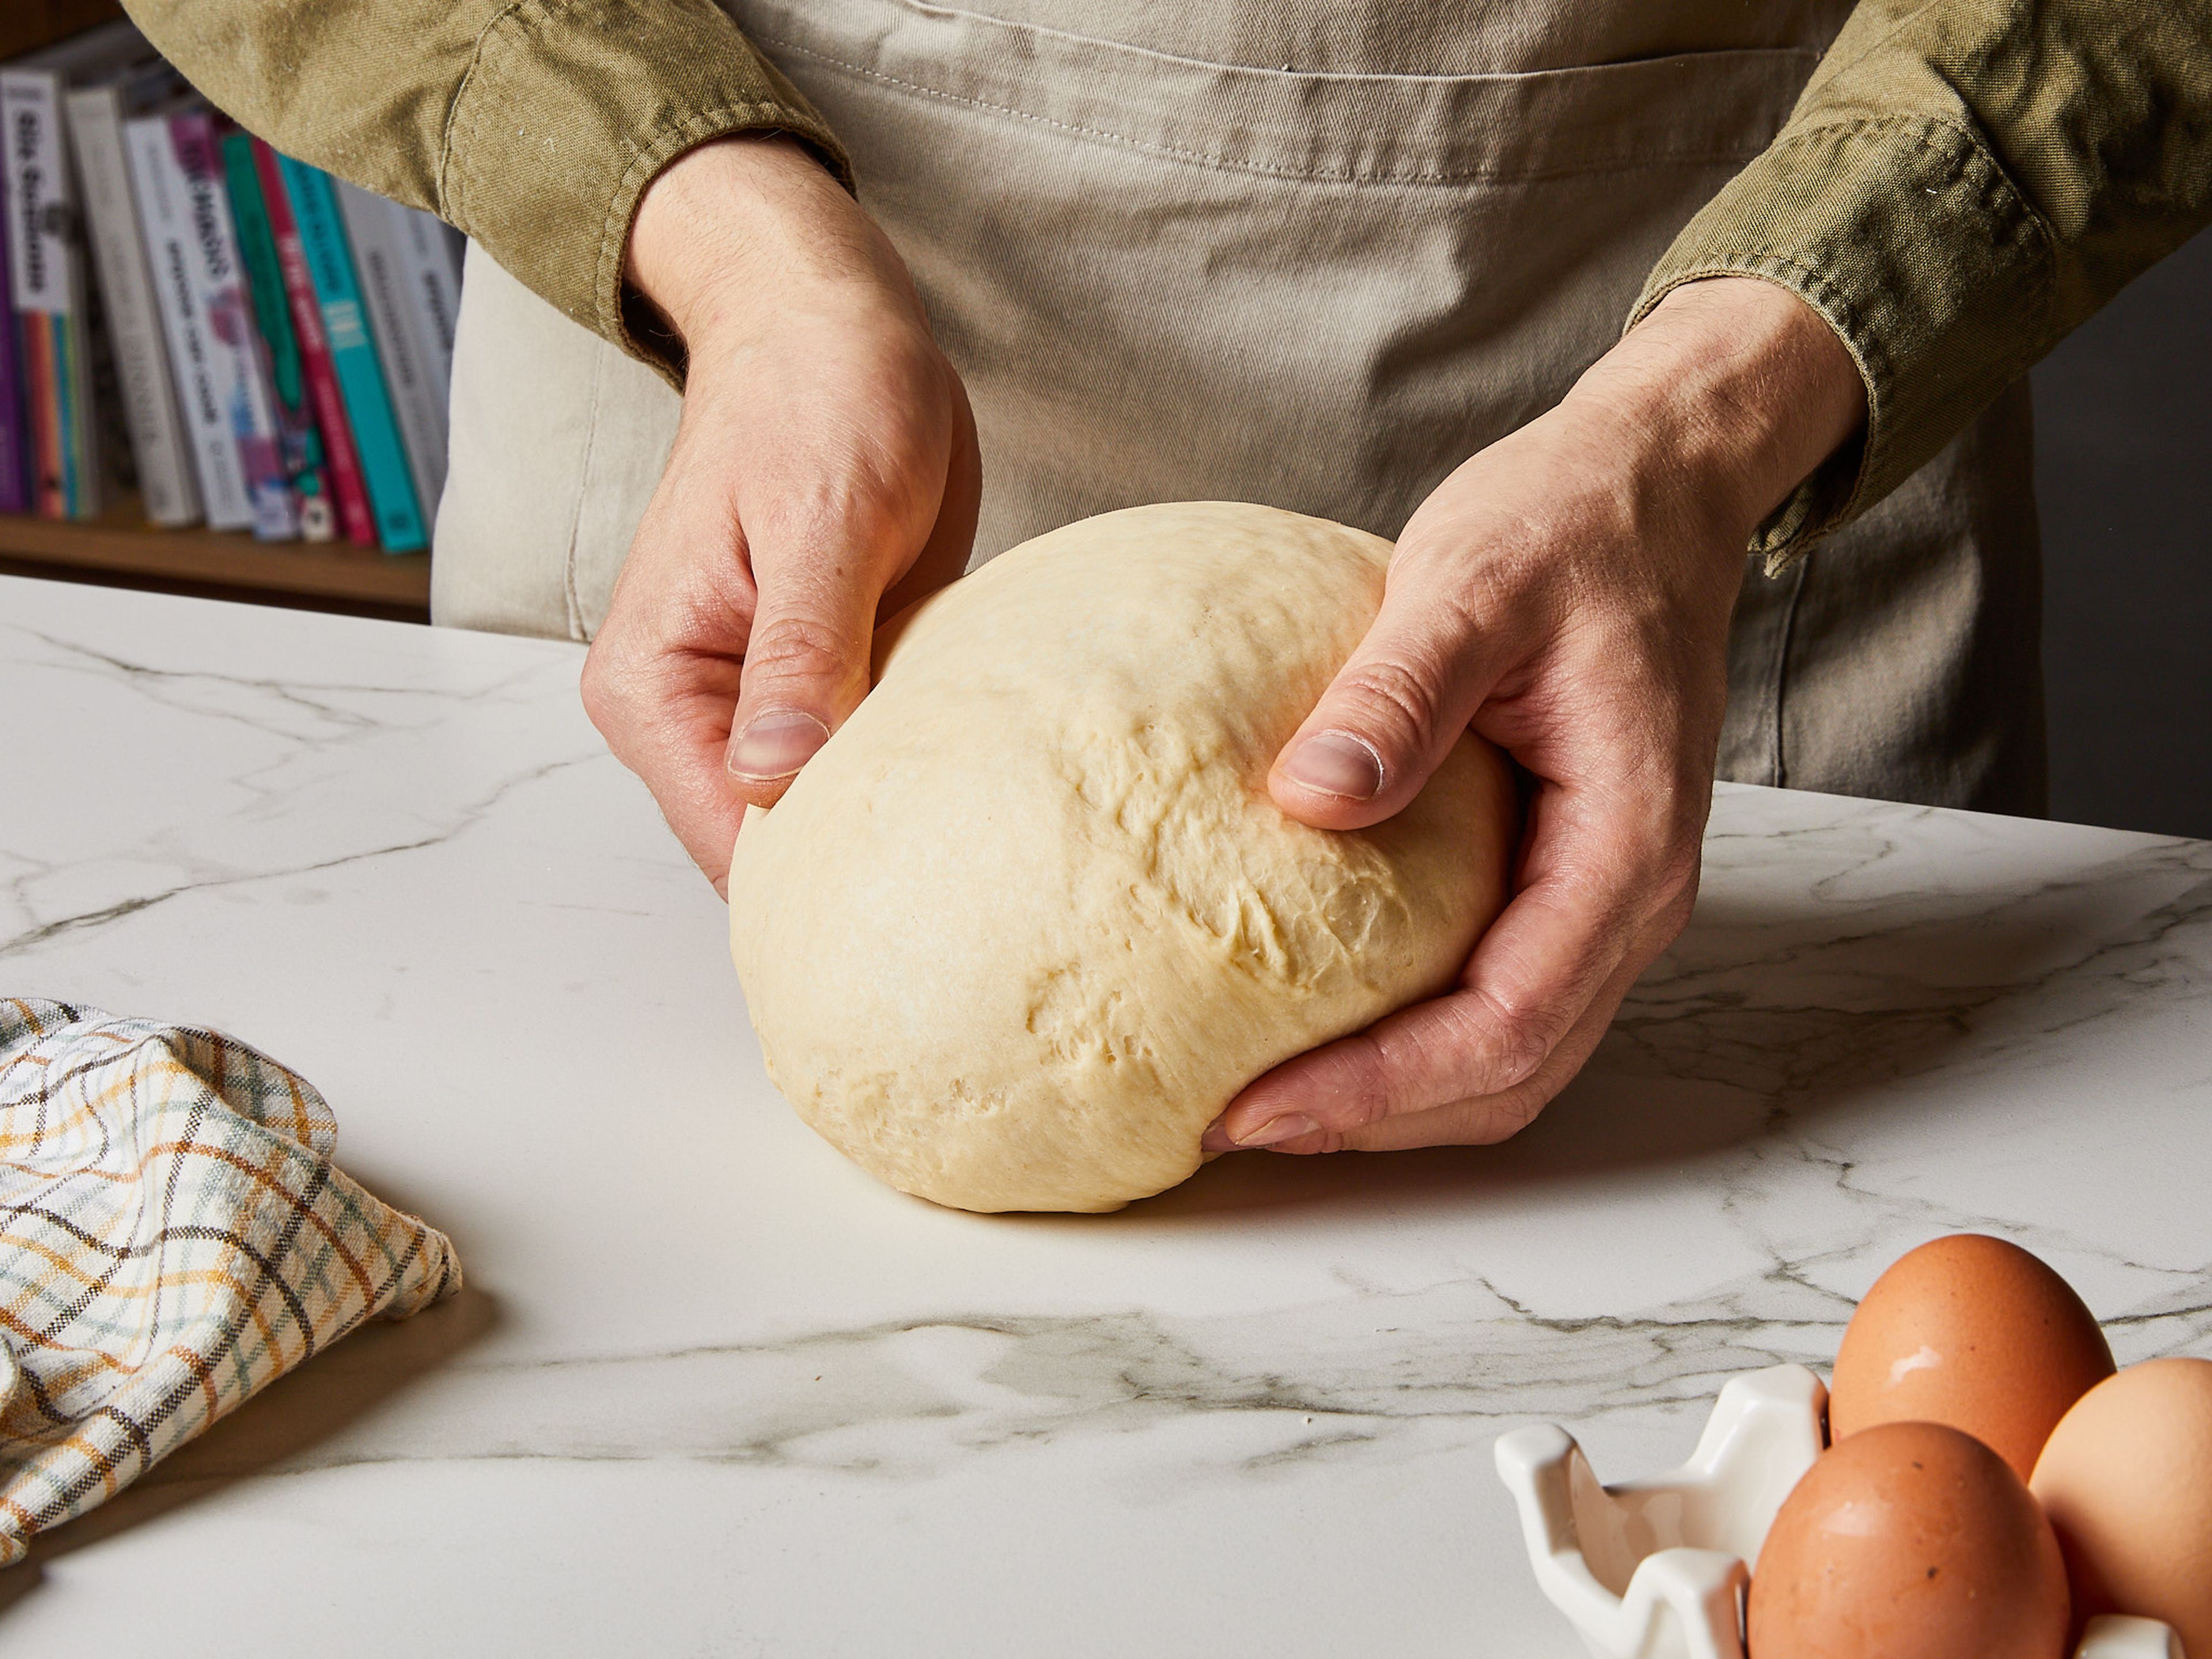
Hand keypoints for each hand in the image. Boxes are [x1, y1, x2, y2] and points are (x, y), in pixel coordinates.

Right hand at [580, 135, 980, 893]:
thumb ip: (801, 653)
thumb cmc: (817, 394)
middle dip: (870, 865)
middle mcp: (688, 714)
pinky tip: (977, 780)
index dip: (823, 886)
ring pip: (830, 815)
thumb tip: (777, 777)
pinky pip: (867, 762)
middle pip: (778, 848)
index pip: (732, 841)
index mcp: (654, 685)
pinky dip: (919, 772)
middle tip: (980, 890)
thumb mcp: (823, 518)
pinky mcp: (819, 688)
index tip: (922, 909)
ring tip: (988, 842)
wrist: (828, 324)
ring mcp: (755, 708)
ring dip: (901, 822)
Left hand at [1204, 277, 1864, 1155]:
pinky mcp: (1563, 877)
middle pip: (1511, 1073)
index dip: (1381, 1086)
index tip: (1256, 1104)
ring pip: (1508, 1055)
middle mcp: (1631, 894)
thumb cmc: (1572, 525)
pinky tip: (1317, 1016)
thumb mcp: (1473, 581)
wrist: (1652, 490)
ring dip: (1392, 1097)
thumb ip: (1403, 691)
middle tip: (1230, 1124)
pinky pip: (1497, 997)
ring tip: (1261, 1097)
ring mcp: (1602, 895)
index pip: (1507, 1022)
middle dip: (1375, 1120)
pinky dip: (1412, 1038)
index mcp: (1627, 842)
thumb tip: (1312, 797)